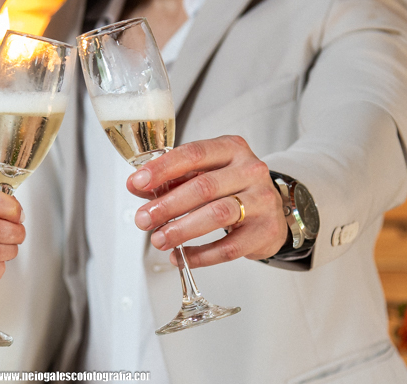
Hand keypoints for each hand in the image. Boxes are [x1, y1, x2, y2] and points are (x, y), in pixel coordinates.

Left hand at [126, 135, 287, 266]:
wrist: (270, 209)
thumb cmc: (230, 187)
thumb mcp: (202, 173)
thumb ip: (170, 179)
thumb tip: (135, 185)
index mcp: (231, 148)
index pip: (194, 153)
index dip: (163, 168)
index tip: (138, 182)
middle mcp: (250, 170)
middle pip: (204, 187)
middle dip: (168, 205)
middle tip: (143, 219)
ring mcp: (262, 200)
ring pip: (218, 215)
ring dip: (182, 230)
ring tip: (159, 239)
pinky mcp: (265, 231)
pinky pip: (230, 247)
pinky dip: (201, 255)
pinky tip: (182, 257)